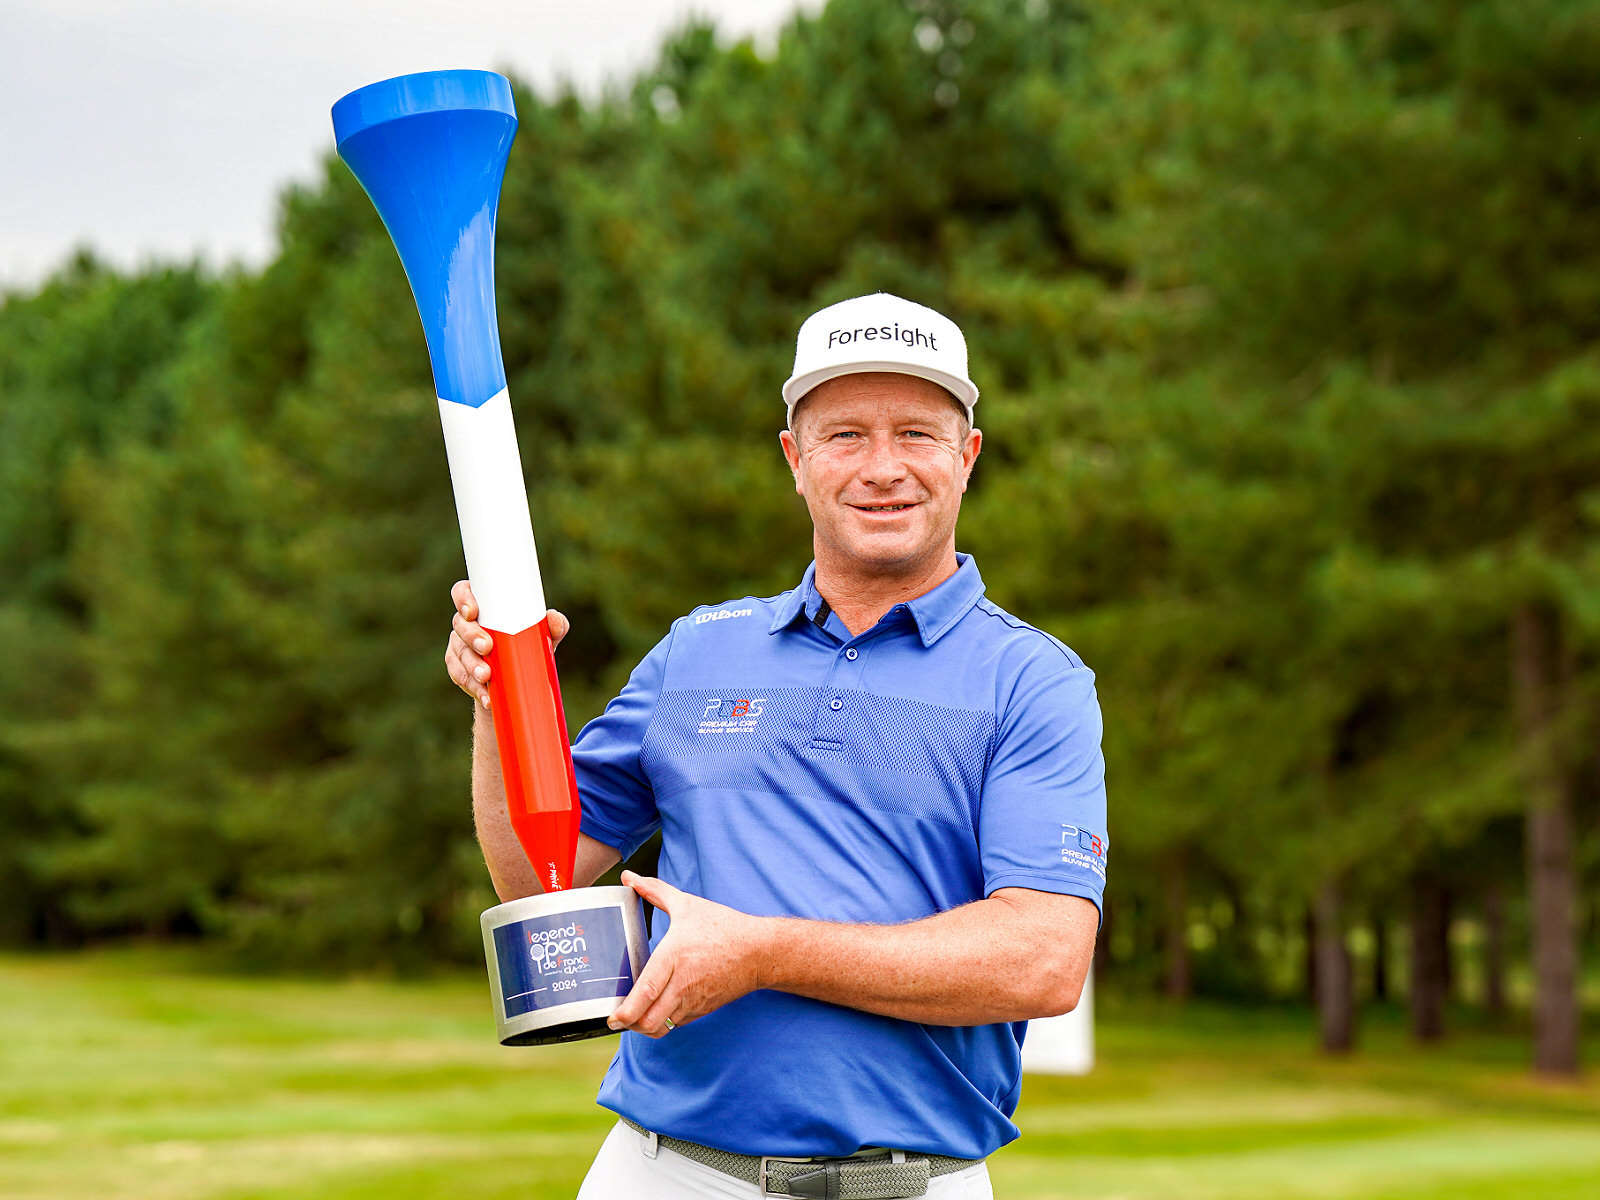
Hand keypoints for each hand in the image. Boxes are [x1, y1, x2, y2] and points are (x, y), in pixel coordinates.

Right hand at [445, 579, 568, 707]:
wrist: (519, 681)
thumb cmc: (530, 645)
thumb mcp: (544, 636)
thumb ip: (554, 626)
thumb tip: (554, 619)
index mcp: (483, 606)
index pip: (463, 592)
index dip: (463, 598)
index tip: (473, 611)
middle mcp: (466, 623)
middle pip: (460, 624)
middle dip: (471, 636)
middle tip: (487, 647)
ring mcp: (459, 646)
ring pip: (458, 653)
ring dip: (471, 665)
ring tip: (487, 677)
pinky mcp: (458, 668)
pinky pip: (459, 675)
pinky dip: (473, 686)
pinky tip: (485, 694)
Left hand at [608, 871, 770, 1037]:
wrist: (760, 951)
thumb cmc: (723, 927)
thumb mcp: (687, 905)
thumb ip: (654, 891)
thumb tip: (629, 877)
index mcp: (675, 957)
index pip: (646, 992)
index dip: (626, 1011)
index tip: (612, 1017)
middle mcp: (683, 983)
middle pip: (649, 1020)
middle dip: (629, 1025)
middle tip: (616, 1018)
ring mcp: (694, 1000)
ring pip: (662, 1027)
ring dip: (644, 1027)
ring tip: (632, 1017)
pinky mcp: (703, 1010)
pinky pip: (676, 1024)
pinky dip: (662, 1022)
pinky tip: (655, 1010)